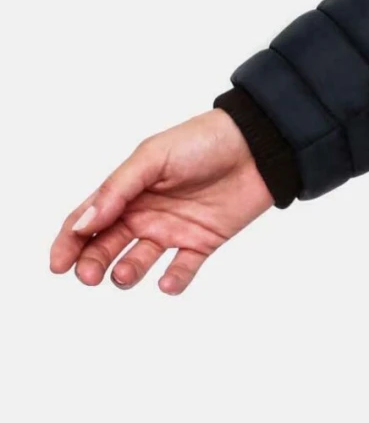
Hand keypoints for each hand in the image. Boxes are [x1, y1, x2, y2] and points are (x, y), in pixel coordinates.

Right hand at [49, 109, 275, 294]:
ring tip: (125, 274)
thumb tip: (83, 223)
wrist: (258, 144)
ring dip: (127, 272)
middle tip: (89, 275)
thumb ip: (118, 189)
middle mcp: (146, 212)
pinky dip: (173, 280)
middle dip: (92, 263)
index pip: (88, 219)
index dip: (69, 242)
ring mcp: (173, 229)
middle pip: (107, 245)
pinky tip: (168, 281)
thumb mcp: (153, 157)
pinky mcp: (202, 242)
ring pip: (139, 261)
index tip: (57, 265)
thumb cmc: (202, 141)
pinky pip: (182, 269)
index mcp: (128, 190)